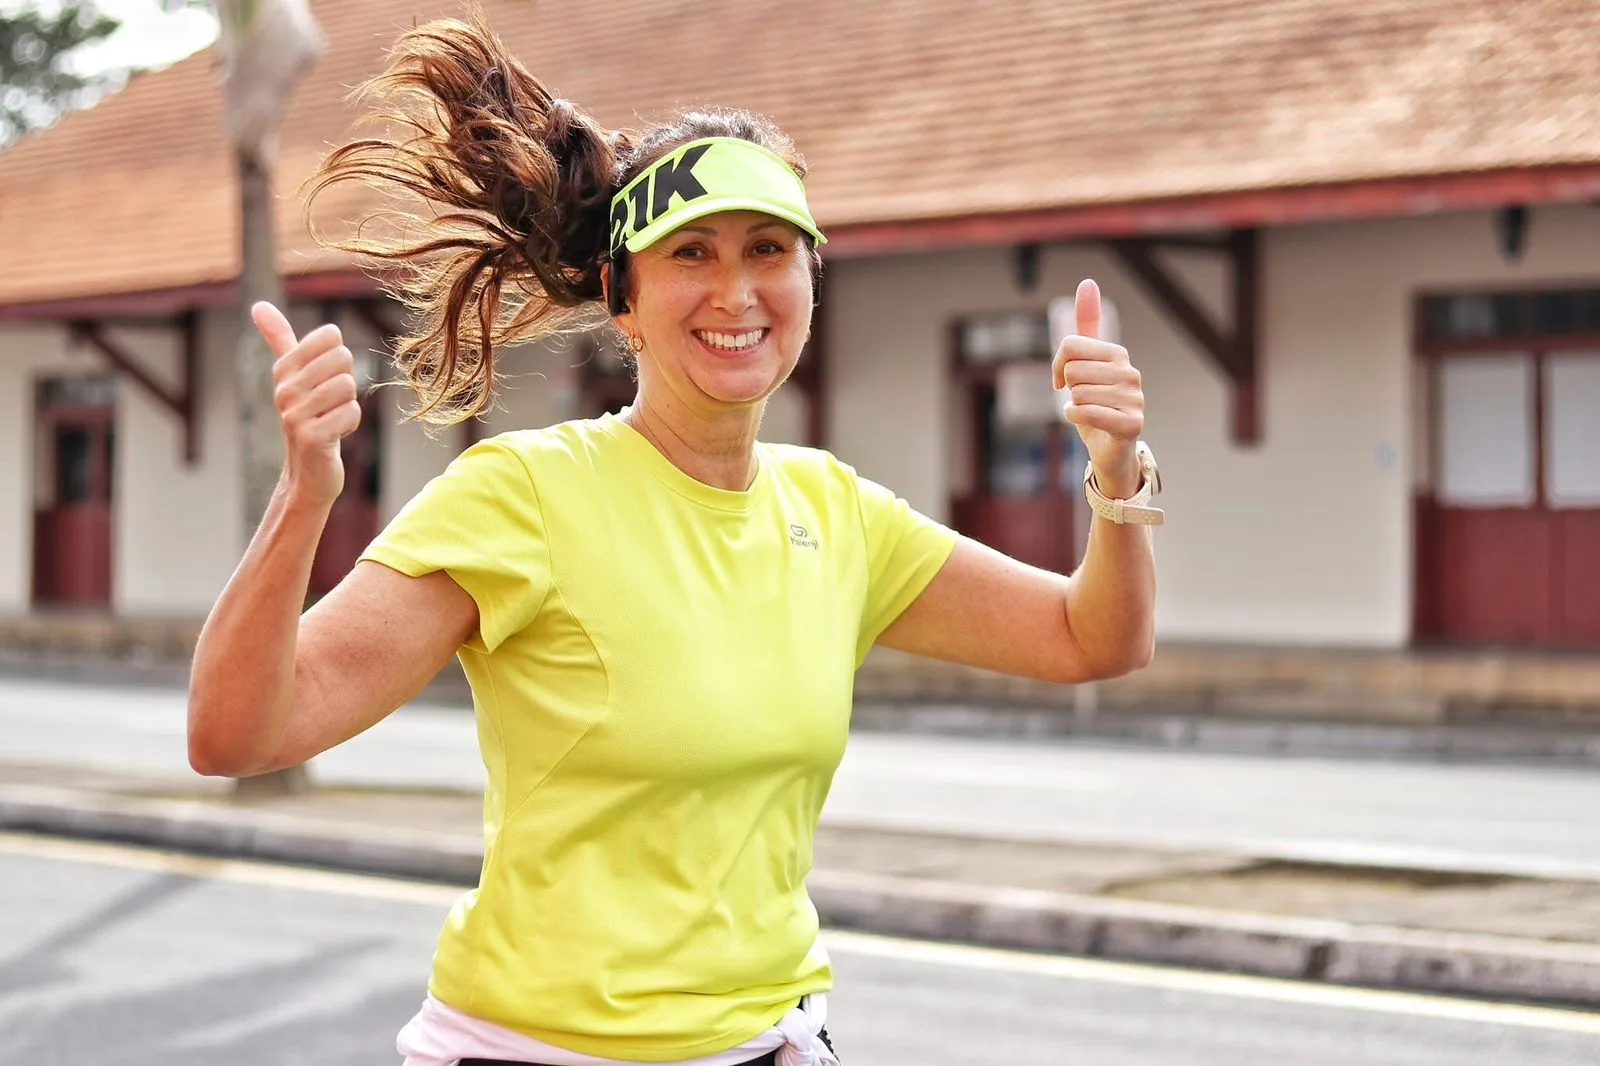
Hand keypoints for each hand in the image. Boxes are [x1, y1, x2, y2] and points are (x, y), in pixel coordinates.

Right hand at [254, 301, 361, 507]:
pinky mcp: (311, 437)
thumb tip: (257, 306)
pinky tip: (333, 436)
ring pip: (348, 386)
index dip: (340, 358)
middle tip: (331, 403)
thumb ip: (279, 339)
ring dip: (348, 406)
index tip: (325, 379)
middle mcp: (284, 389)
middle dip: (347, 382)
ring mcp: (294, 414)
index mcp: (283, 369)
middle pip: (343, 359)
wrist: (308, 472)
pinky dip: (350, 424)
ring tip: (330, 419)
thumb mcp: (293, 376)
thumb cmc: (308, 417)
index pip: (331, 336)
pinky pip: (352, 413)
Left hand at [1052, 279, 1145, 497]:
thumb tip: (1088, 281)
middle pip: (1072, 370)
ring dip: (1075, 407)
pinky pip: (1087, 412)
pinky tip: (1087, 424)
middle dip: (1069, 390)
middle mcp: (1131, 373)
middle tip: (1082, 402)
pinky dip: (1077, 418)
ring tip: (1091, 414)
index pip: (1069, 346)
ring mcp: (1135, 398)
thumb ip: (1085, 327)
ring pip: (1078, 393)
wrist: (1109, 450)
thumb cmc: (1094, 406)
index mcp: (1118, 354)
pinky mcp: (1132, 424)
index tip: (1062, 382)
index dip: (1058, 366)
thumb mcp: (1085, 364)